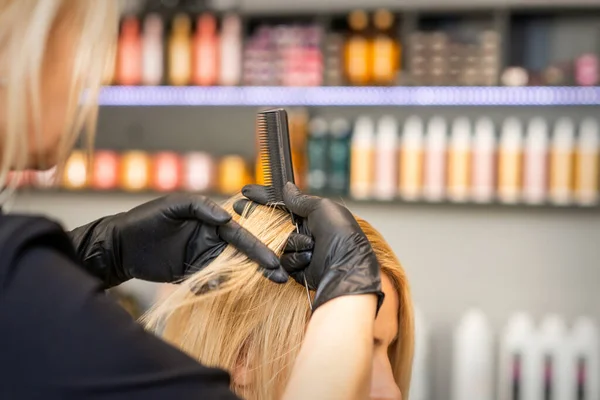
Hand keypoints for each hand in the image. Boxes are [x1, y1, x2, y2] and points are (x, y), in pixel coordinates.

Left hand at [69, 194, 287, 287]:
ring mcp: (201, 258)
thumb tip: (226, 218)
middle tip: (281, 278)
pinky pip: (209, 283)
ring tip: (266, 287)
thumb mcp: (172, 205)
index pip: (240, 235)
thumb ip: (200, 207)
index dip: (257, 248)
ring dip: (246, 279)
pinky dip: (218, 288)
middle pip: (242, 254)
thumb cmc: (144, 219)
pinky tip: (224, 292)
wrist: (117, 246)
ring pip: (229, 270)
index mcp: (211, 222)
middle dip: (262, 266)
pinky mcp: (190, 275)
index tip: (272, 261)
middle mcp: (210, 240)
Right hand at [234, 183, 382, 311]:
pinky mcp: (297, 269)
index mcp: (311, 215)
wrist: (346, 267)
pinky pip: (283, 262)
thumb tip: (286, 186)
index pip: (283, 203)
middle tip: (239, 209)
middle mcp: (304, 232)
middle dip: (260, 218)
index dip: (264, 197)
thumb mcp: (322, 208)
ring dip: (293, 244)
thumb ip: (300, 199)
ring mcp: (300, 251)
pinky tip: (308, 260)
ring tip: (311, 246)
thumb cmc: (340, 235)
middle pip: (274, 224)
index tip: (246, 191)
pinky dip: (295, 260)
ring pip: (279, 244)